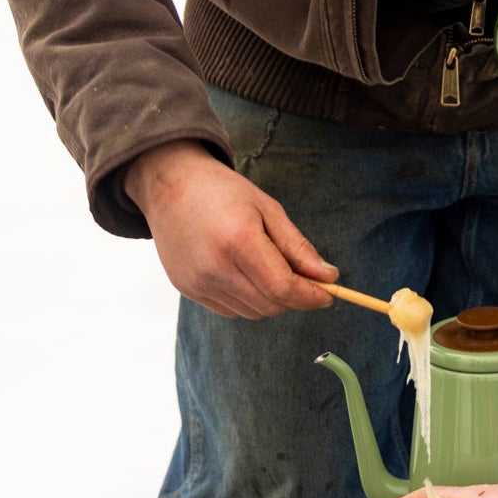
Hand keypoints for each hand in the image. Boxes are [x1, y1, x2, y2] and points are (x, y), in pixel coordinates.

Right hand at [124, 139, 339, 317]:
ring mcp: (196, 282)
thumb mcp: (269, 209)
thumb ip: (298, 248)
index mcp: (238, 241)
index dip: (310, 296)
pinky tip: (245, 272)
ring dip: (271, 300)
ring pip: (251, 312)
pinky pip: (230, 309)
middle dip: (294, 298)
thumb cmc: (223, 192)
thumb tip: (328, 277)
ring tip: (271, 268)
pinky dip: (248, 300)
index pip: (282, 287)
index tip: (328, 295)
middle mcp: (214, 267)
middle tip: (305, 279)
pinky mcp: (186, 289)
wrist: (169, 184)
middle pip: (269, 305)